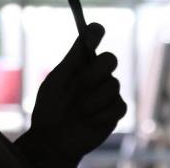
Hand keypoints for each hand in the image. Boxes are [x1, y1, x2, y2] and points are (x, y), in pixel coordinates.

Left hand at [27, 22, 126, 164]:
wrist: (53, 139)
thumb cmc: (51, 106)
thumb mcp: (57, 79)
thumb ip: (73, 58)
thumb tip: (85, 32)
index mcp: (79, 62)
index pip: (93, 38)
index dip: (96, 32)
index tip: (97, 30)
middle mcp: (96, 73)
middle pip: (110, 59)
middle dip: (95, 72)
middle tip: (79, 85)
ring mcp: (107, 91)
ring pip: (113, 85)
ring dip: (93, 99)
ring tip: (79, 110)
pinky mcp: (115, 110)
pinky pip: (119, 105)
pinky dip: (101, 113)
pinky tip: (89, 120)